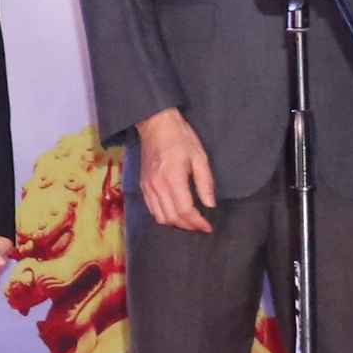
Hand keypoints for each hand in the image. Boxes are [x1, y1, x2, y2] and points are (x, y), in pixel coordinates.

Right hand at [134, 107, 218, 231]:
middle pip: (171, 217)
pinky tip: (175, 213)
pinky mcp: (143, 185)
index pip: (185, 210)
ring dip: (175, 223)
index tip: (208, 227)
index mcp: (172, 178)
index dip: (197, 222)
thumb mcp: (200, 157)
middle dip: (188, 226)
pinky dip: (163, 216)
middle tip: (201, 226)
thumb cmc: (181, 138)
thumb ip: (205, 182)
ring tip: (189, 221)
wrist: (156, 125)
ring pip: (159, 216)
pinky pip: (151, 209)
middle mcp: (157, 186)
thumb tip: (210, 204)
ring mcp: (147, 186)